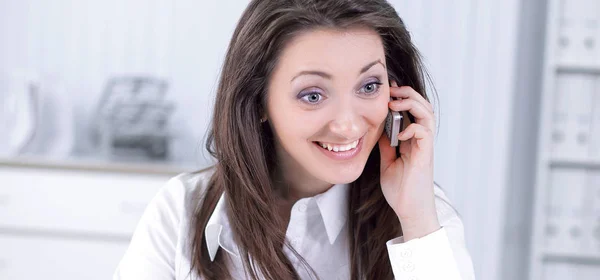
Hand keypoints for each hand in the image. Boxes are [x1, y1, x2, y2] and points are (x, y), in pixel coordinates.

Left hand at [378, 81, 439, 239]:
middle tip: (392, 89)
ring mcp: (424, 147)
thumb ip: (387, 145)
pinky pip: (425, 133)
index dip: (403, 97)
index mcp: (413, 140)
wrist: (409, 211)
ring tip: (396, 102)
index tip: (388, 90)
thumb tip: (378, 130)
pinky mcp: (425, 155)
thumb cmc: (401, 190)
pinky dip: (413, 127)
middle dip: (408, 93)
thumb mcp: (388, 162)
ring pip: (428, 115)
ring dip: (412, 104)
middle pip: (424, 107)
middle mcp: (421, 140)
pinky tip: (400, 132)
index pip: (413, 111)